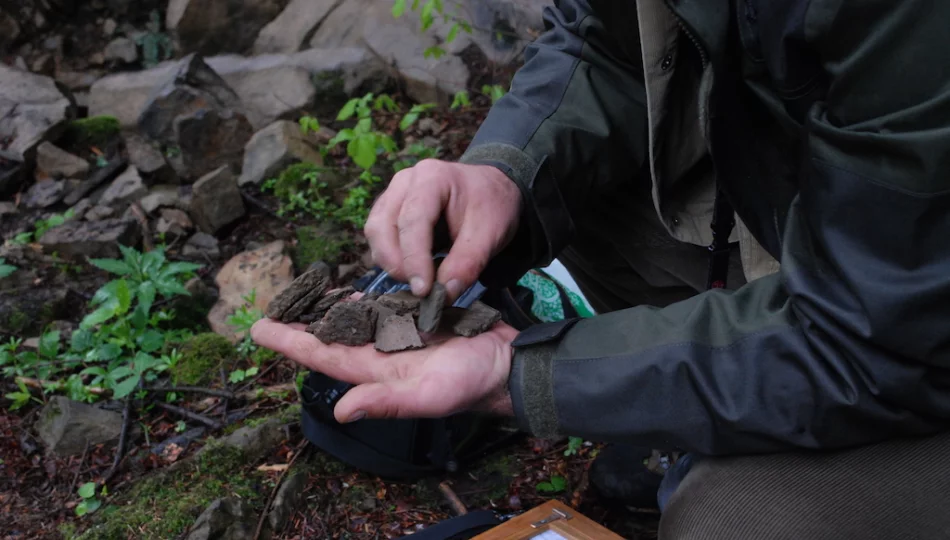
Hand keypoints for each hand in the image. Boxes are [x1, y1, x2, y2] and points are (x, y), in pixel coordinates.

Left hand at [250, 318, 518, 422]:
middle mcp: (379, 353)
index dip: (291, 343)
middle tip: (272, 305)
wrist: (504, 364)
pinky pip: (380, 309)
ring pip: (352, 320)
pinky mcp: (414, 321)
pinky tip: (348, 293)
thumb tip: (341, 411)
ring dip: (326, 310)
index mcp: (375, 370)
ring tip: (302, 295)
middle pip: (330, 336)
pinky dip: (361, 300)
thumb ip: (387, 402)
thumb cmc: (470, 382)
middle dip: (301, 323)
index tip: (258, 329)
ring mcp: (396, 337)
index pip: (323, 356)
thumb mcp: (428, 396)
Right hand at [364, 159, 521, 300]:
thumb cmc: (491, 206)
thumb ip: (468, 263)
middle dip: (397, 263)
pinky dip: (392, 258)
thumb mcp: (491, 233)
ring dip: (391, 262)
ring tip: (419, 280)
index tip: (423, 290)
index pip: (412, 221)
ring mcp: (393, 194)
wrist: (492, 191)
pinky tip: (414, 270)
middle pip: (382, 226)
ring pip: (375, 232)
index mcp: (432, 177)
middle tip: (420, 289)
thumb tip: (444, 295)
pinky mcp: (389, 210)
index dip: (414, 258)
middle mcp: (405, 182)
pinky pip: (379, 236)